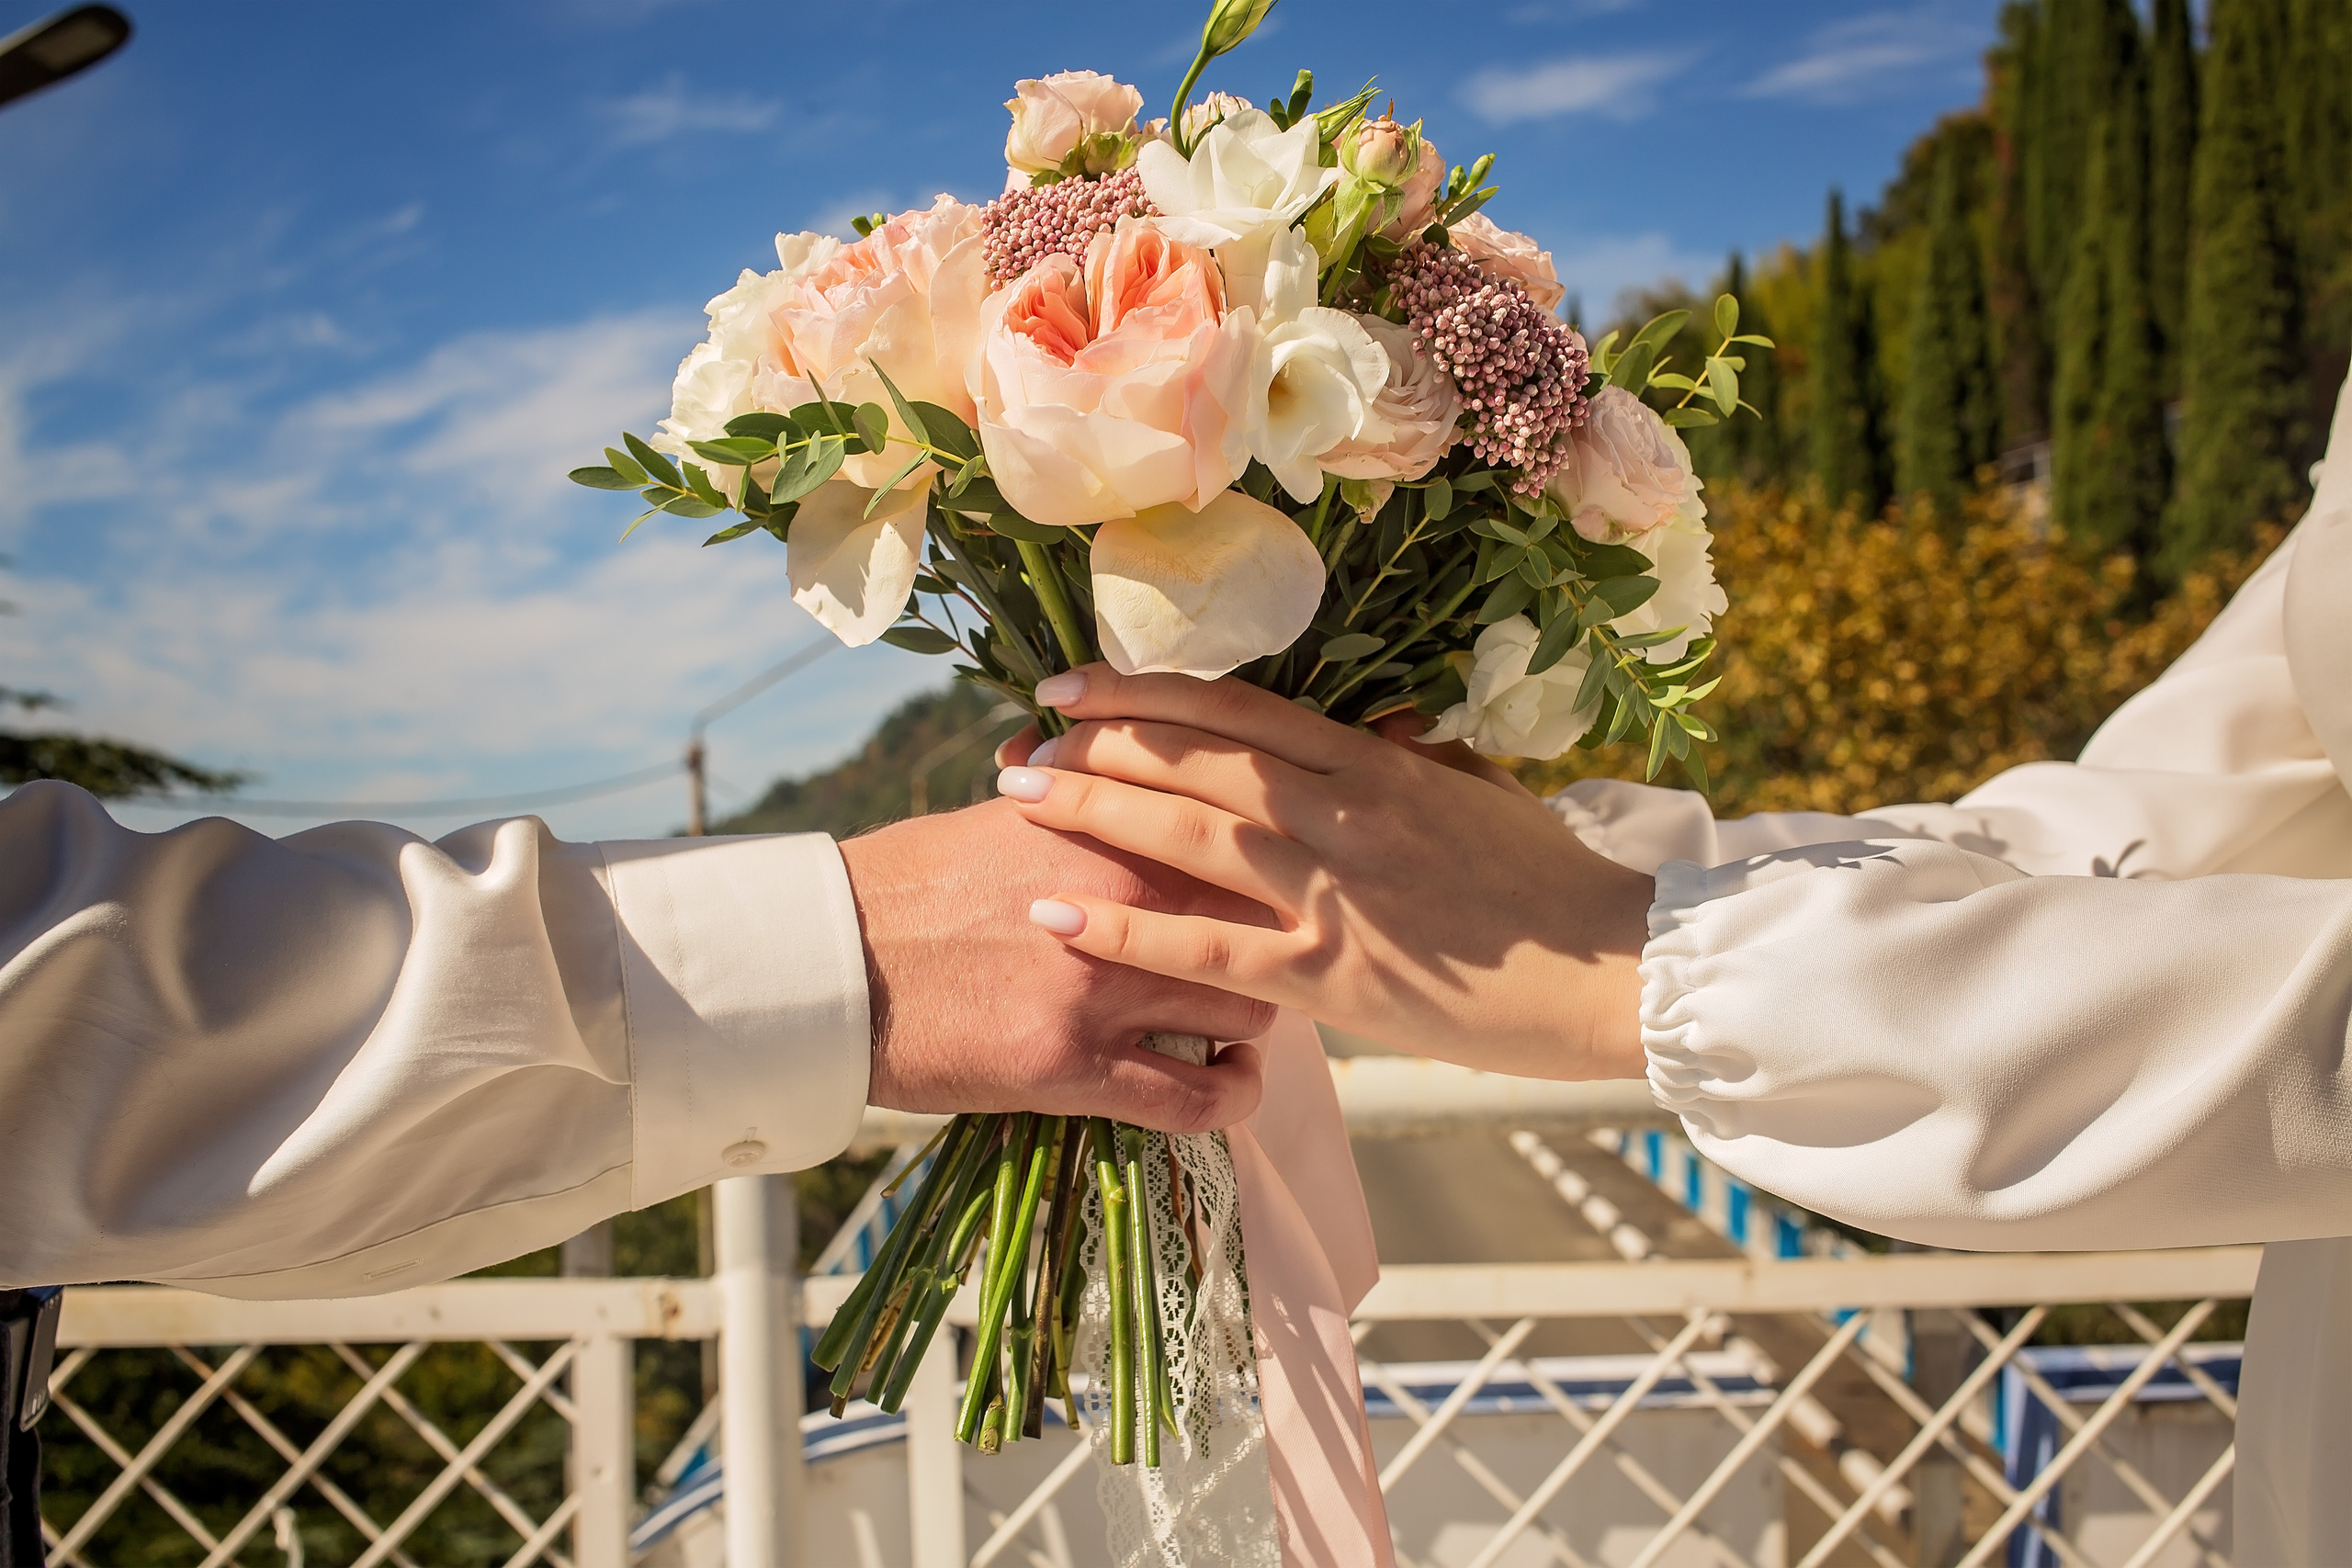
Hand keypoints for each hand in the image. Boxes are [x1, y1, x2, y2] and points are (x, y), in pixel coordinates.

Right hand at [838, 798, 1275, 1131]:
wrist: (830, 959)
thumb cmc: (910, 882)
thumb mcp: (1003, 817)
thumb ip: (1078, 802)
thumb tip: (1091, 767)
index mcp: (1109, 823)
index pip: (1239, 829)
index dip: (1276, 856)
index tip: (1279, 877)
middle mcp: (1121, 899)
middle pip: (1264, 915)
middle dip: (1279, 936)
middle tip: (1273, 950)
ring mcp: (1101, 987)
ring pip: (1246, 1003)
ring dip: (1258, 1012)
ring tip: (1246, 1015)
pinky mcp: (1072, 1068)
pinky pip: (1194, 1099)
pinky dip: (1233, 1096)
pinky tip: (1233, 1083)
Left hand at [991, 666, 1653, 1080]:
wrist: (1614, 969)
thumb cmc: (1550, 882)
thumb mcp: (1478, 789)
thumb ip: (1411, 752)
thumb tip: (1369, 720)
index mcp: (1377, 761)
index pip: (1238, 707)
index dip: (1148, 690)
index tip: (1079, 683)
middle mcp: (1344, 811)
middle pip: (1196, 756)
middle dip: (1098, 737)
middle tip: (1023, 732)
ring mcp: (1334, 891)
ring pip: (1189, 832)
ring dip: (1094, 806)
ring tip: (1018, 793)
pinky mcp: (1331, 975)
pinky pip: (1206, 948)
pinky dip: (1127, 927)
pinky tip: (1056, 911)